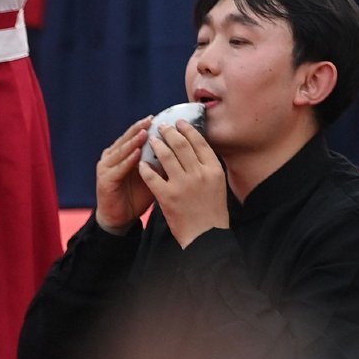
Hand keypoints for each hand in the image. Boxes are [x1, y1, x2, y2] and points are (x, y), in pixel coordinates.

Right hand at [94, 118, 155, 232]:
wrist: (120, 217)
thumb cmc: (137, 195)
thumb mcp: (151, 175)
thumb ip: (159, 162)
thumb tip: (180, 147)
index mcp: (122, 153)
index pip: (134, 135)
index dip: (145, 126)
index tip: (159, 117)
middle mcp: (112, 156)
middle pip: (127, 139)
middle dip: (140, 128)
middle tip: (152, 119)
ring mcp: (106, 168)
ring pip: (122, 151)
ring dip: (133, 141)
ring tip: (145, 132)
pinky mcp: (105, 181)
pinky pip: (118, 168)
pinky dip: (128, 160)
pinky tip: (137, 154)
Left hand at [138, 120, 230, 246]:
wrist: (206, 236)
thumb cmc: (212, 211)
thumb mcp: (217, 185)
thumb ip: (207, 167)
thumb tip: (196, 148)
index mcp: (213, 169)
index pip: (199, 142)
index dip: (188, 129)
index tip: (180, 122)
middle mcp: (199, 174)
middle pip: (181, 145)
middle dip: (170, 132)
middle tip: (162, 126)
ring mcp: (183, 185)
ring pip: (166, 156)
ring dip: (157, 145)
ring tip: (151, 139)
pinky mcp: (168, 197)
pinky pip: (153, 176)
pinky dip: (146, 167)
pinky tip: (142, 163)